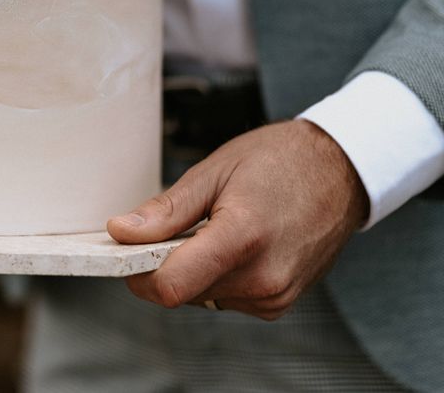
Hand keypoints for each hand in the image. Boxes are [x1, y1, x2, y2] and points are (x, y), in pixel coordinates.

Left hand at [107, 119, 368, 319]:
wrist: (341, 171)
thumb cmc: (281, 161)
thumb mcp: (215, 171)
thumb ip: (166, 211)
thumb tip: (122, 232)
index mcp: (243, 238)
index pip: (171, 285)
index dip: (137, 272)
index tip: (125, 250)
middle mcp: (263, 279)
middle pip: (183, 292)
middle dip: (162, 264)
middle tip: (173, 225)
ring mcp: (275, 296)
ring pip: (202, 296)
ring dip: (191, 269)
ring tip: (212, 226)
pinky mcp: (280, 303)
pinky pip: (226, 296)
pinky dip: (215, 274)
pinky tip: (232, 242)